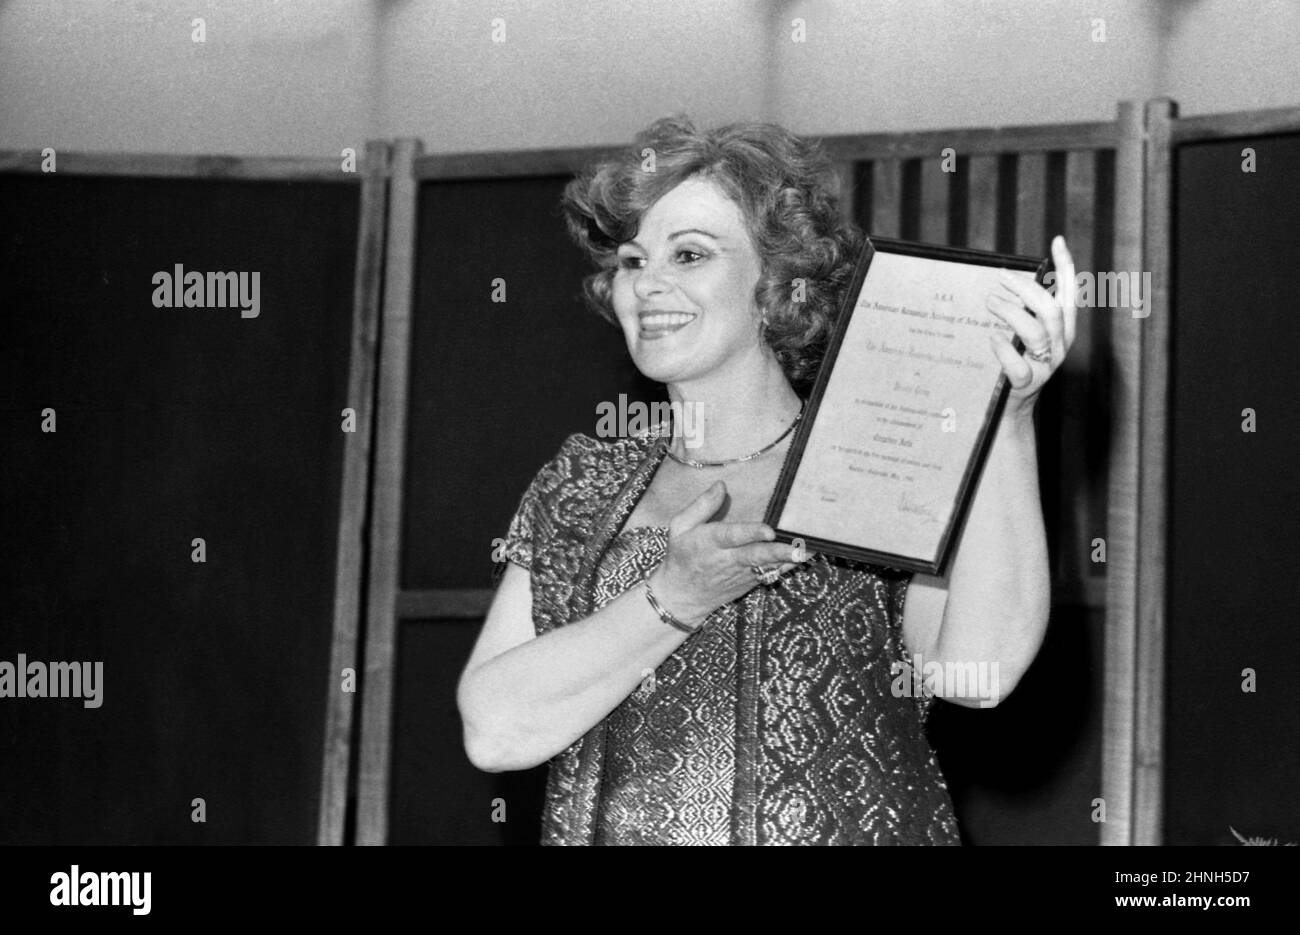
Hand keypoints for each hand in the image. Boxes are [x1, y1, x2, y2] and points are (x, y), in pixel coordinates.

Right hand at [648, 481, 808, 625]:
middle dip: (778, 552)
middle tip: (799, 549)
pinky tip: (807, 555)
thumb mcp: (680, 527)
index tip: (769, 530)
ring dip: (790, 559)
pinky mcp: (751, 581)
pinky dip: (789, 565)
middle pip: (757, 556)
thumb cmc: (681, 557)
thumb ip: (701, 506)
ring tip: (812, 550)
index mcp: (710, 543)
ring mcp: (743, 573)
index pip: (732, 537)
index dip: (751, 533)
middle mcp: (729, 559)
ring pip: (769, 566)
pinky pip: (773, 572)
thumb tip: (721, 485)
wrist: (682, 597)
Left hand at [985, 235, 1077, 422]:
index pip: (1070, 293)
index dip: (1066, 266)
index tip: (1057, 241)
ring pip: (1036, 332)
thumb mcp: (1028, 333)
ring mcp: (1045, 366)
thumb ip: (1027, 310)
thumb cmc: (1017, 361)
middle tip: (1001, 278)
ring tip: (990, 302)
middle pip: (1051, 309)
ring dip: (1010, 312)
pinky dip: (1003, 348)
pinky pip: (1018, 365)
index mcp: (1064, 329)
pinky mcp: (1027, 384)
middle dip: (1026, 288)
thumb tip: (1013, 280)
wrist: (1013, 406)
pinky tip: (992, 337)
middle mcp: (1060, 345)